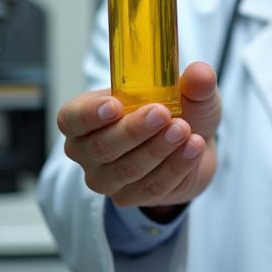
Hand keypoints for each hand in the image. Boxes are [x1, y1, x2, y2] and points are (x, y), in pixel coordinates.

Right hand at [57, 62, 219, 211]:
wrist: (193, 143)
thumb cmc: (177, 110)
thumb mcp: (188, 90)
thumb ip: (193, 81)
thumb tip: (200, 74)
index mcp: (85, 116)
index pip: (71, 118)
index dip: (89, 114)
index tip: (115, 104)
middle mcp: (87, 151)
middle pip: (101, 147)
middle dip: (134, 130)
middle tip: (162, 113)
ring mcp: (106, 178)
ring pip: (127, 169)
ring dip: (157, 150)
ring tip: (183, 130)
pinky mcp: (130, 197)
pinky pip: (152, 187)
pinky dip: (176, 167)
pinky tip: (193, 148)